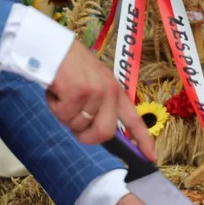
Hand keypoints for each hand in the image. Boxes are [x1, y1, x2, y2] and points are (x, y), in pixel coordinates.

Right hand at [47, 40, 153, 154]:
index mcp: (115, 91)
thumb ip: (99, 106)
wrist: (54, 47)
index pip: (134, 120)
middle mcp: (108, 92)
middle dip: (86, 136)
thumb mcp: (94, 83)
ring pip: (77, 125)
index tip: (150, 157)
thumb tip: (96, 133)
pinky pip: (63, 115)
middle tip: (74, 126)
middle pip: (104, 133)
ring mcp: (94, 93)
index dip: (142, 140)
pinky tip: (56, 90)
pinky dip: (54, 106)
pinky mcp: (77, 93)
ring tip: (62, 94)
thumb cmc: (69, 67)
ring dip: (64, 115)